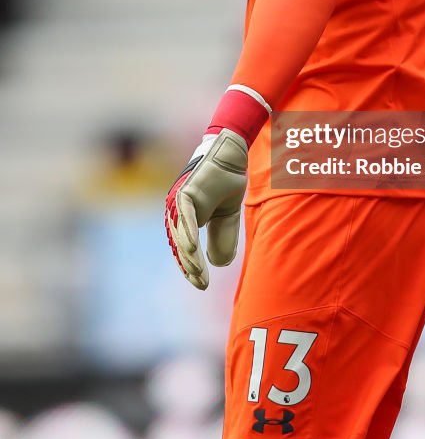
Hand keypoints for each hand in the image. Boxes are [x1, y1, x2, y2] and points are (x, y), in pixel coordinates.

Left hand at [164, 128, 247, 289]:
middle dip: (190, 266)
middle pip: (180, 245)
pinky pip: (186, 217)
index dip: (192, 266)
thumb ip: (223, 238)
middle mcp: (178, 212)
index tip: (201, 283)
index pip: (185, 248)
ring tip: (198, 273)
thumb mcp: (228, 217)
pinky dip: (188, 233)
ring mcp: (179, 202)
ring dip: (189, 255)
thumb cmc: (226, 182)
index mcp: (187, 218)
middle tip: (201, 283)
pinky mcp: (185, 193)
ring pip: (181, 234)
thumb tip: (218, 264)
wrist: (232, 155)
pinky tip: (193, 249)